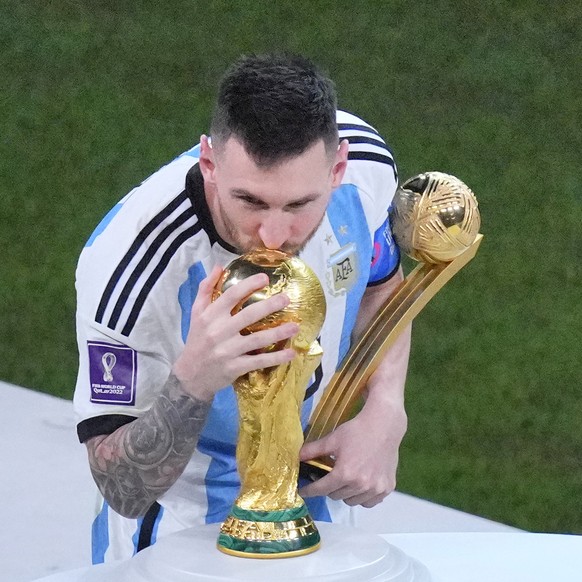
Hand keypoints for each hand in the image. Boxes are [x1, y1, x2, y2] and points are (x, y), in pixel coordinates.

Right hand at [173, 266, 298, 400]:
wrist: (190, 375)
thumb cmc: (196, 339)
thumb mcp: (196, 313)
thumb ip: (206, 288)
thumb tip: (218, 266)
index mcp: (210, 316)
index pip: (231, 296)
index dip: (248, 285)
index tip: (265, 278)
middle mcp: (219, 331)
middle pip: (248, 315)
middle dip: (269, 306)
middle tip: (286, 298)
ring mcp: (228, 350)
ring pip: (257, 339)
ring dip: (278, 333)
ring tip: (295, 326)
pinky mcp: (235, 367)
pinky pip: (259, 361)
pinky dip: (276, 358)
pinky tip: (291, 353)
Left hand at [298, 400, 406, 507]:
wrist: (384, 426)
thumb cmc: (357, 431)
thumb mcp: (332, 439)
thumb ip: (313, 450)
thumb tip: (296, 456)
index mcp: (345, 473)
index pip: (321, 489)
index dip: (310, 491)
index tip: (303, 491)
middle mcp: (360, 485)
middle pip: (336, 496)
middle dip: (330, 487)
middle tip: (331, 475)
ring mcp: (375, 489)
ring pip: (351, 501)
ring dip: (346, 493)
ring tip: (347, 479)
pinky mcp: (387, 489)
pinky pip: (369, 502)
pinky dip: (363, 497)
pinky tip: (362, 484)